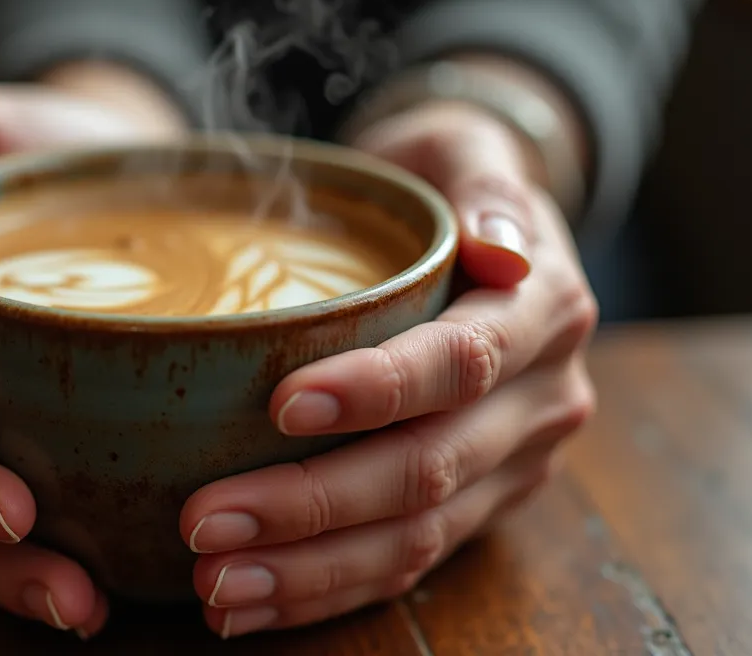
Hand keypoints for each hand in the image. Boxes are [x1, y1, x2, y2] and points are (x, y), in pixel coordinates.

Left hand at [178, 101, 598, 638]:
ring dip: (310, 569)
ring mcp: (514, 465)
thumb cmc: (446, 182)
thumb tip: (502, 251)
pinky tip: (253, 601)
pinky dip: (327, 591)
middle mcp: (541, 401)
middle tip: (205, 520)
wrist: (484, 236)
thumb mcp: (467, 150)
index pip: (461, 363)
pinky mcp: (480, 507)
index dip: (377, 390)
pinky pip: (407, 563)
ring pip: (416, 537)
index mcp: (545, 315)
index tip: (279, 404)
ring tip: (215, 585)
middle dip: (314, 504)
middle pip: (428, 470)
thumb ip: (486, 184)